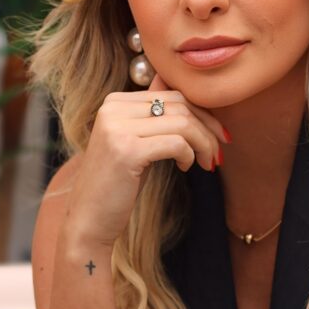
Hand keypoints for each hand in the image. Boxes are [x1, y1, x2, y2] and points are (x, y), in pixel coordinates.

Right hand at [64, 71, 229, 247]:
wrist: (89, 220)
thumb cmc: (118, 184)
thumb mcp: (137, 142)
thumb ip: (153, 116)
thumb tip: (175, 88)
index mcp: (114, 102)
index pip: (171, 95)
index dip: (202, 113)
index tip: (218, 134)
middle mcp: (113, 109)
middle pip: (180, 105)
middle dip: (208, 127)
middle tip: (219, 151)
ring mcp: (117, 128)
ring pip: (182, 123)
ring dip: (203, 144)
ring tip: (207, 162)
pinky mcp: (126, 150)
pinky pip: (176, 143)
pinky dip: (189, 155)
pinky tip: (185, 167)